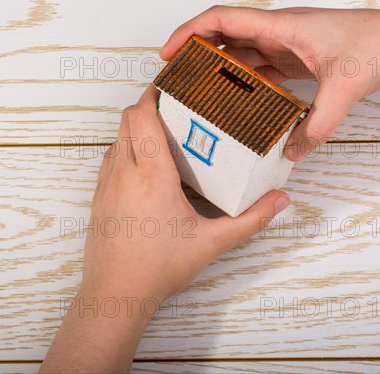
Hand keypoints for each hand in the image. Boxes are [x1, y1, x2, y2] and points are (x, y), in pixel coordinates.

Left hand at [40, 85, 289, 372]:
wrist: (115, 293)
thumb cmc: (159, 268)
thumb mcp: (211, 243)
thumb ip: (250, 220)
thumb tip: (279, 200)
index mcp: (151, 175)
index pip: (141, 115)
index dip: (153, 93)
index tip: (174, 86)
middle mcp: (124, 171)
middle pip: (127, 119)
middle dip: (148, 106)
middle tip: (176, 109)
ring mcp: (106, 183)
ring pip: (116, 137)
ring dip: (135, 128)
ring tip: (164, 134)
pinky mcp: (99, 196)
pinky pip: (110, 158)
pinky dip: (125, 148)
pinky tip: (146, 165)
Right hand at [160, 6, 379, 160]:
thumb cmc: (377, 44)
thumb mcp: (344, 89)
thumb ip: (317, 125)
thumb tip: (290, 152)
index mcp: (280, 27)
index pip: (221, 20)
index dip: (189, 33)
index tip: (169, 52)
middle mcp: (278, 33)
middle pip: (223, 36)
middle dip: (195, 53)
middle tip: (177, 78)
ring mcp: (285, 45)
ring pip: (239, 53)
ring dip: (218, 70)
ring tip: (199, 93)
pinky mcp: (294, 59)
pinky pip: (259, 68)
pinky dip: (243, 82)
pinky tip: (239, 102)